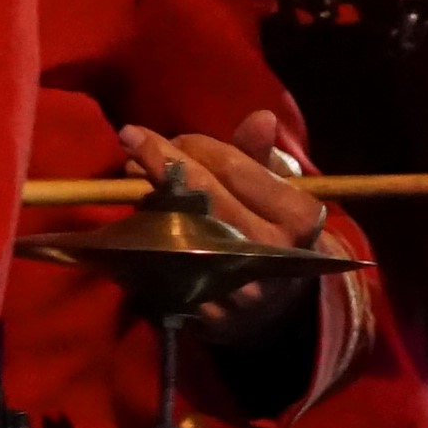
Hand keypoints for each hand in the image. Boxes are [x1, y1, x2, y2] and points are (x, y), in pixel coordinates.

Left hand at [134, 123, 330, 347]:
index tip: (169, 135)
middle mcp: (269, 254)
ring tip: (132, 172)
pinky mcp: (206, 310)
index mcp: (296, 218)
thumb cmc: (273, 232)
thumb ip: (260, 155)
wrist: (275, 305)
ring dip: (149, 196)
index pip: (233, 166)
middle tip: (131, 137)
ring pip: (179, 229)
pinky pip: (167, 265)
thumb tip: (261, 118)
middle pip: (203, 194)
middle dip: (162, 160)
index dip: (195, 144)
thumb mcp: (277, 191)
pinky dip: (147, 235)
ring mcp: (236, 287)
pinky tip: (138, 216)